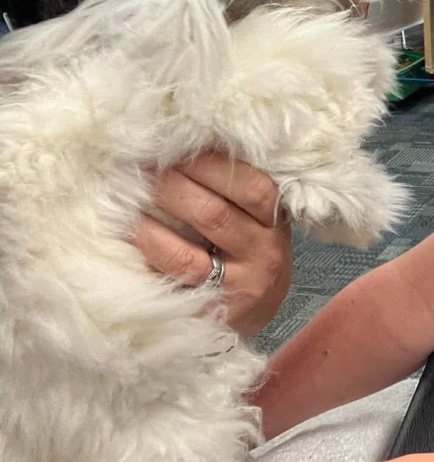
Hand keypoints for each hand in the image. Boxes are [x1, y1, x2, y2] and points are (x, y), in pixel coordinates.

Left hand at [134, 153, 291, 337]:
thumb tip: (184, 147)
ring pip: (187, 252)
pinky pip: (171, 279)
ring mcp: (237, 287)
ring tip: (129, 198)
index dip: (211, 165)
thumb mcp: (254, 222)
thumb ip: (233, 193)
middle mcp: (264, 255)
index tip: (176, 147)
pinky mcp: (208, 310)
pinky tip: (131, 232)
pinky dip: (148, 250)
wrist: (253, 314)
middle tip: (143, 169)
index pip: (252, 188)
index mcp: (275, 223)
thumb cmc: (245, 256)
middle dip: (172, 186)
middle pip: (214, 214)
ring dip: (150, 220)